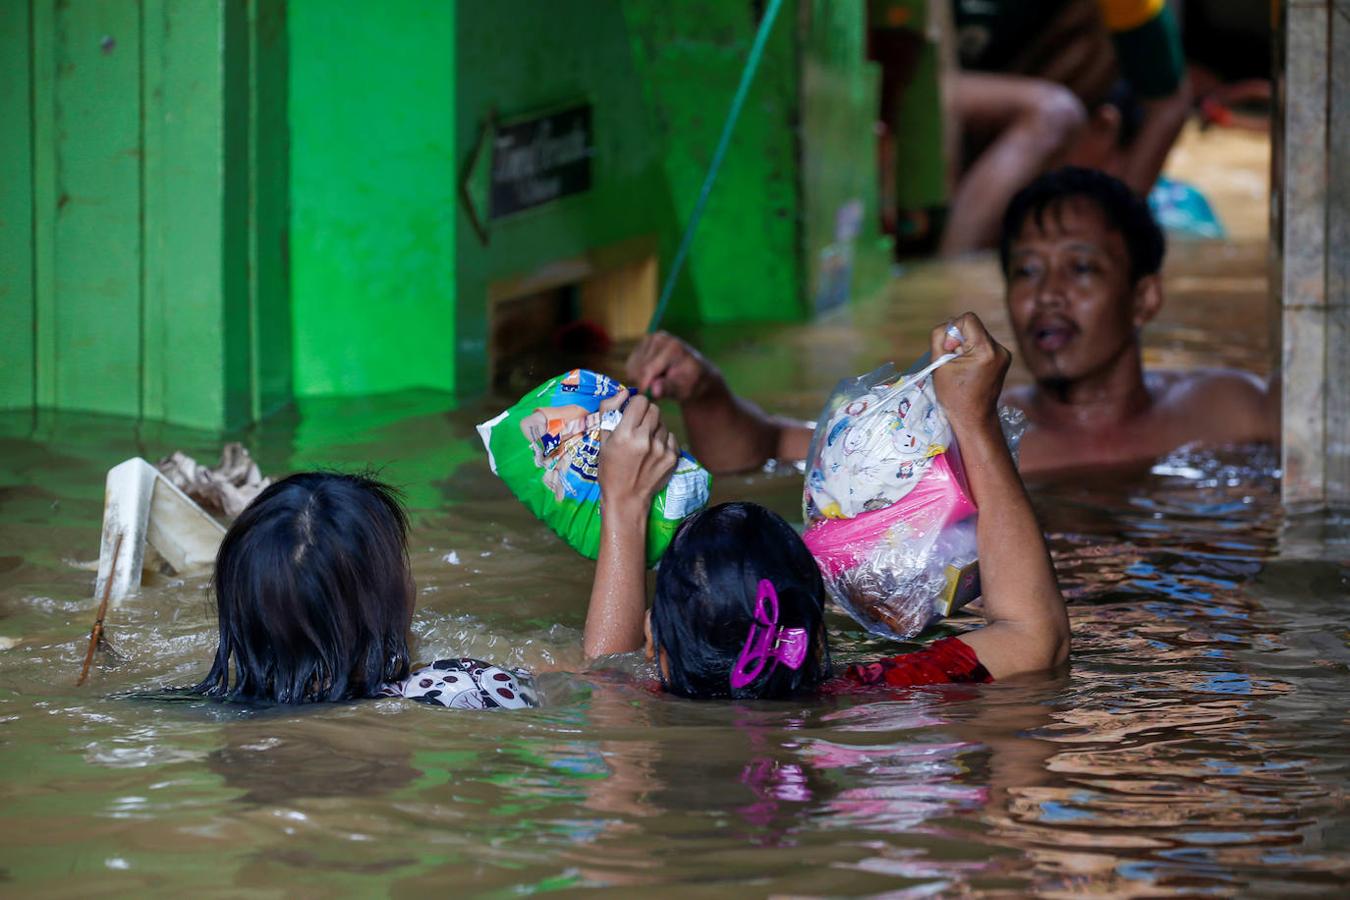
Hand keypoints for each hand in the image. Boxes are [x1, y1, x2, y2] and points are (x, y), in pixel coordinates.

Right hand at [597, 394, 678, 516]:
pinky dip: (663, 440)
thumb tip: (624, 391)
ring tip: (644, 442)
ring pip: (663, 423)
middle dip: (646, 414)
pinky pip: (671, 437)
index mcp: (625, 434)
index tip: (631, 413)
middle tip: (638, 427)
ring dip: (655, 428)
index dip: (635, 404)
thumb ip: (609, 410)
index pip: (640, 401)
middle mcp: (645, 440)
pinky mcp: (672, 458)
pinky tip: (653, 451)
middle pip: (654, 409)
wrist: (626, 499)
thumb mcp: (602, 440)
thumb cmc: (610, 469)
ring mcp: (661, 449)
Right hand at [625, 332, 720, 402]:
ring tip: (658, 382)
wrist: (694, 372)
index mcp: (672, 347)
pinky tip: (653, 376)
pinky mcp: (641, 344)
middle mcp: (659, 338)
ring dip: (641, 379)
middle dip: (645, 383)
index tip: (643, 400)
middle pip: (638, 369)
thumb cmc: (691, 383)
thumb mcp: (684, 390)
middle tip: (658, 391)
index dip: (643, 386)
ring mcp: (649, 339)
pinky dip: (637, 374)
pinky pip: (630, 365)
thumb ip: (669, 389)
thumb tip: (655, 391)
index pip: (648, 369)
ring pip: (632, 368)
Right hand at [930, 312, 1010, 429]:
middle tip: (953, 361)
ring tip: (961, 367)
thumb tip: (950, 327)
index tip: (949, 350)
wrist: (974, 417)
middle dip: (959, 340)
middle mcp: (1000, 349)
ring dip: (965, 346)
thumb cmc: (953, 394)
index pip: (967, 319)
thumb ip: (939, 336)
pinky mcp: (1004, 359)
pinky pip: (984, 344)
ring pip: (978, 335)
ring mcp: (1005, 354)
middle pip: (973, 326)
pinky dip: (973, 352)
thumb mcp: (938, 363)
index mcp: (986, 349)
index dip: (953, 331)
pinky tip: (969, 369)